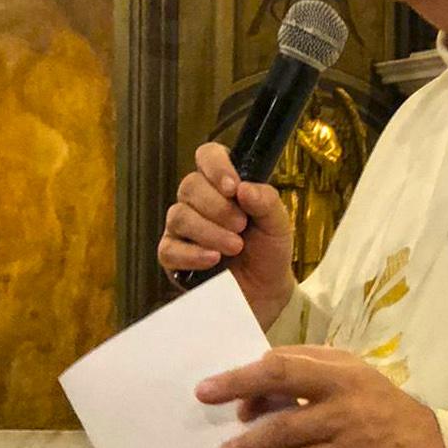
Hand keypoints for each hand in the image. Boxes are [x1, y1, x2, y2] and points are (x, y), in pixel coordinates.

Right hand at [158, 142, 295, 328]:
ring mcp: (181, 229)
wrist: (266, 292)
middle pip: (190, 185)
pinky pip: (169, 249)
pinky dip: (193, 254)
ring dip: (210, 231)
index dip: (216, 166)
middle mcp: (197, 201)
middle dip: (218, 207)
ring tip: (235, 247)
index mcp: (222, 185)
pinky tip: (213, 259)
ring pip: (178, 216)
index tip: (233, 187)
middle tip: (242, 226)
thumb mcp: (278, 225)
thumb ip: (266, 202)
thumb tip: (244, 188)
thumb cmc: (269, 251)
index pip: (207, 156)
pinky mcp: (173, 257)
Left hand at [197, 346, 447, 447]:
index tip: (216, 388)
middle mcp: (342, 391)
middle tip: (205, 399)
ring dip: (250, 444)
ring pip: (285, 432)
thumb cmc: (385, 413)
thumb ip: (314, 375)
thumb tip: (258, 385)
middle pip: (280, 379)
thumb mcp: (356, 380)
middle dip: (238, 387)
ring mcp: (347, 428)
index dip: (247, 374)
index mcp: (341, 367)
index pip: (284, 360)